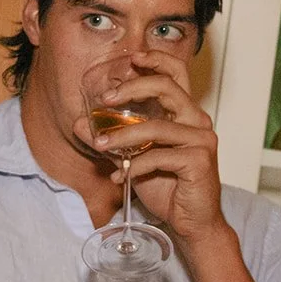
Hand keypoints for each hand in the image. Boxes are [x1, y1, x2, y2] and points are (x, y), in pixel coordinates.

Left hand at [73, 50, 227, 244]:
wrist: (191, 223)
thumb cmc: (167, 188)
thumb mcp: (134, 160)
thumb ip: (113, 140)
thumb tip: (79, 124)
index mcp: (185, 114)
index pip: (176, 74)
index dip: (156, 60)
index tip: (131, 58)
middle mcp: (197, 121)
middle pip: (167, 88)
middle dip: (133, 88)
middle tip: (106, 98)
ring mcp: (201, 139)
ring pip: (156, 127)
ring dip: (123, 136)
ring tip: (101, 145)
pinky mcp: (199, 161)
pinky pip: (159, 156)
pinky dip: (135, 166)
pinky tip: (120, 177)